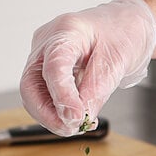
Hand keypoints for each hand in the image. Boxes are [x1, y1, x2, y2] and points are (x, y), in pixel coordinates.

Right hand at [20, 0, 155, 135]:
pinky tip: (78, 118)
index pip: (54, 66)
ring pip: (34, 95)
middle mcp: (48, 42)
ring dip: (53, 117)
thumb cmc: (123, 34)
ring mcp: (44, 56)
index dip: (62, 96)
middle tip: (72, 128)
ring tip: (79, 125)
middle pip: (30, 85)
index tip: (76, 118)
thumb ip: (97, 91)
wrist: (125, 26)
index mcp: (68, 31)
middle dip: (48, 114)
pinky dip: (58, 113)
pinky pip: (44, 97)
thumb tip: (80, 117)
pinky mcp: (47, 70)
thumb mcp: (118, 63)